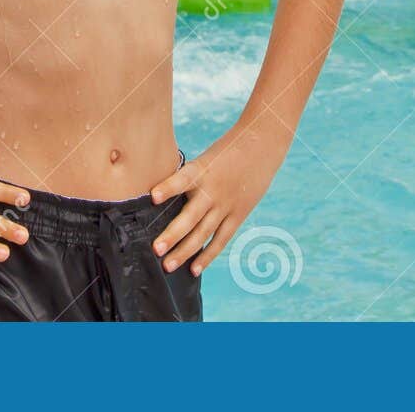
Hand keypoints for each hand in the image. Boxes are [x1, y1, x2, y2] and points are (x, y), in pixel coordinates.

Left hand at [148, 122, 287, 276]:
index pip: (182, 179)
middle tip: (155, 250)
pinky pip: (221, 238)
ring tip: (167, 266)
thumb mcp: (204, 158)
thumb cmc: (226, 151)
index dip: (168, 187)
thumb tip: (161, 199)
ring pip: (203, 233)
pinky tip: (194, 269)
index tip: (152, 197)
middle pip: (190, 216)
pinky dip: (207, 254)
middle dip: (172, 234)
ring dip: (185, 251)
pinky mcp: (238, 214)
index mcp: (201, 170)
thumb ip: (187, 179)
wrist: (261, 144)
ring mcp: (226, 205)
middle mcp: (213, 190)